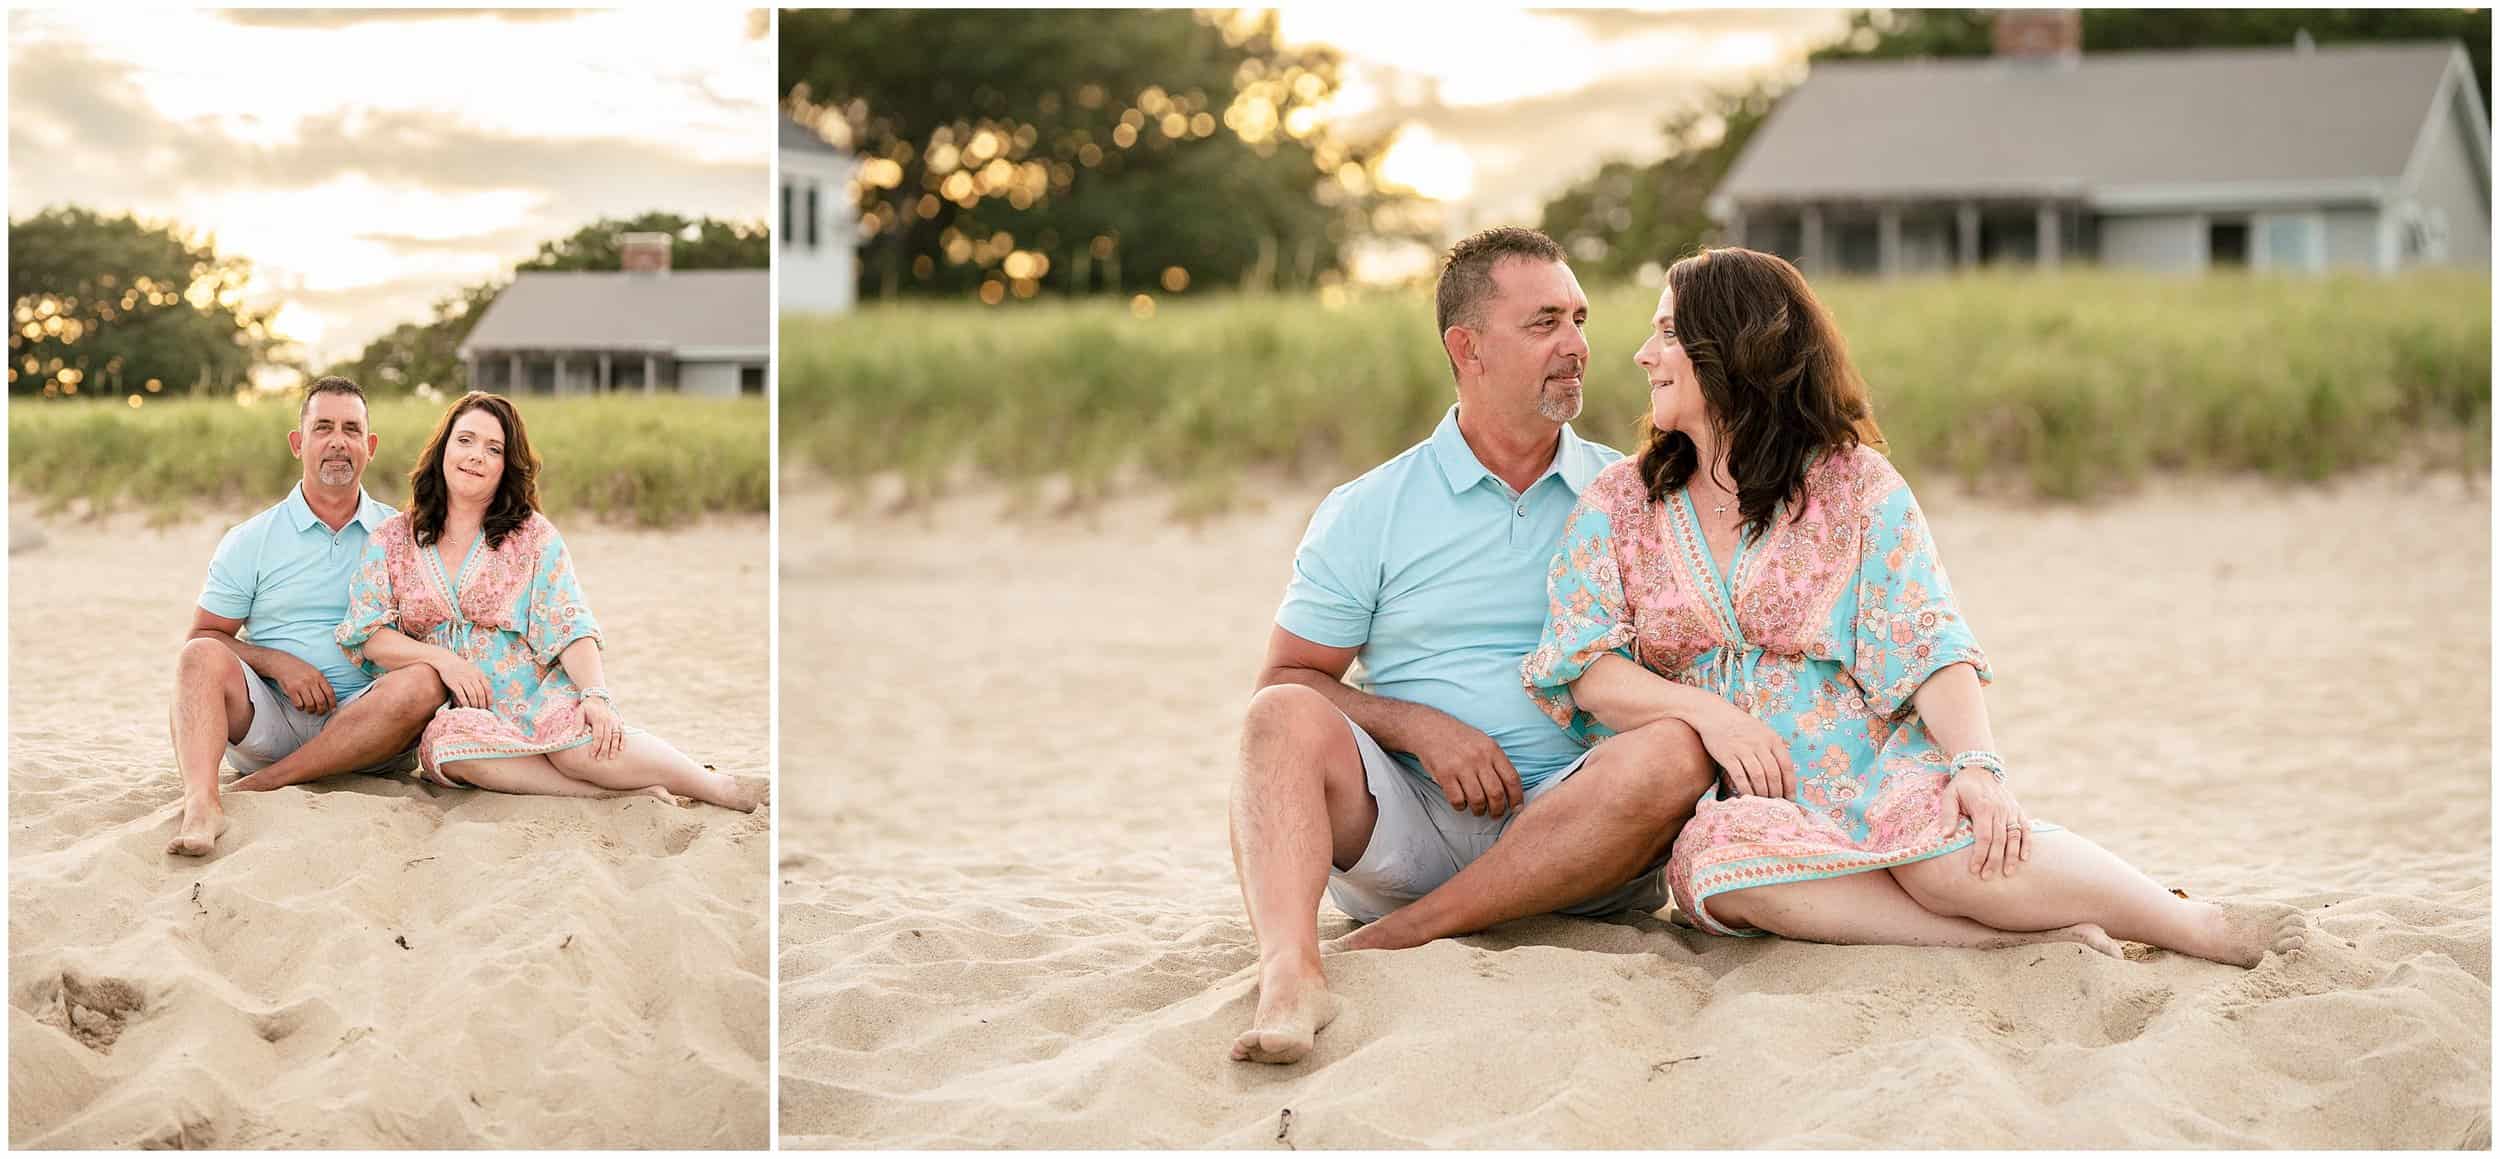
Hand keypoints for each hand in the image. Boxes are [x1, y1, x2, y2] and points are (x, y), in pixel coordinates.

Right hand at [264, 653, 335, 714]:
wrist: (283, 663)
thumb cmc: (300, 669)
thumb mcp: (314, 672)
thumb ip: (321, 683)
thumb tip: (330, 699)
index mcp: (319, 676)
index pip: (330, 693)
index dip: (332, 703)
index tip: (332, 709)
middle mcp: (311, 681)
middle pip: (321, 701)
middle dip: (322, 710)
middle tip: (320, 713)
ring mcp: (301, 685)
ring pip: (310, 704)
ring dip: (311, 711)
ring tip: (310, 711)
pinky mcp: (291, 689)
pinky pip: (298, 704)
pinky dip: (300, 708)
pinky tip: (300, 707)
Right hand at [427, 652, 492, 708]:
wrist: (446, 660)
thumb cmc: (461, 668)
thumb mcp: (473, 670)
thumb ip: (480, 680)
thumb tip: (486, 694)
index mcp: (479, 674)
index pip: (488, 689)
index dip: (489, 699)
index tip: (489, 707)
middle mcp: (473, 677)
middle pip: (480, 694)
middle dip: (482, 704)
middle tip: (481, 712)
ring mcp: (463, 680)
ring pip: (472, 695)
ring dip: (474, 705)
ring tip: (474, 711)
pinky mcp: (454, 683)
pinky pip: (461, 695)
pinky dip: (465, 703)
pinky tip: (465, 708)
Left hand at [581, 698, 623, 759]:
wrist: (597, 698)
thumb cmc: (586, 708)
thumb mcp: (580, 712)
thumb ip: (578, 723)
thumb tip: (576, 735)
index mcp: (598, 719)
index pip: (598, 735)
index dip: (595, 746)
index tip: (592, 754)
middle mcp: (608, 720)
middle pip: (607, 738)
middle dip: (604, 749)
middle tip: (599, 759)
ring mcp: (615, 721)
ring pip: (616, 736)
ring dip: (614, 747)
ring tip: (611, 757)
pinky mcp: (619, 722)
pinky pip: (622, 732)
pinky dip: (622, 741)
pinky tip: (621, 749)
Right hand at [1403, 717, 1522, 817]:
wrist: (1430, 728)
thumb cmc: (1460, 738)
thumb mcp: (1484, 742)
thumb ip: (1497, 762)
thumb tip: (1511, 789)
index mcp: (1492, 750)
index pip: (1512, 779)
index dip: (1516, 797)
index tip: (1515, 808)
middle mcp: (1479, 758)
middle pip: (1496, 793)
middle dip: (1498, 810)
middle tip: (1495, 814)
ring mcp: (1461, 766)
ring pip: (1477, 799)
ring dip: (1479, 810)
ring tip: (1478, 810)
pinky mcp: (1444, 774)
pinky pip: (1457, 800)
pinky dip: (1461, 807)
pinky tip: (1461, 804)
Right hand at [1688, 698, 1793, 798]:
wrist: (1715, 715)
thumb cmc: (1741, 726)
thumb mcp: (1762, 732)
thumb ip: (1773, 749)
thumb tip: (1784, 775)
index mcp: (1772, 738)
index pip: (1786, 766)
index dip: (1790, 785)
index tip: (1791, 798)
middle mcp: (1759, 744)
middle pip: (1773, 774)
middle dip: (1776, 792)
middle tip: (1776, 804)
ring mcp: (1743, 749)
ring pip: (1758, 777)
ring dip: (1762, 793)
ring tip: (1763, 803)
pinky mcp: (1727, 755)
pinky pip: (1740, 777)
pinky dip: (1746, 789)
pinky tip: (1748, 797)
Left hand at [1949, 769, 2029, 878]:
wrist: (1979, 768)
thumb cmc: (1961, 786)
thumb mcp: (1949, 796)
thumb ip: (1948, 815)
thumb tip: (1945, 836)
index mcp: (1982, 807)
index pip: (1984, 836)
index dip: (1980, 854)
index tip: (1974, 869)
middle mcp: (2000, 809)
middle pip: (2000, 840)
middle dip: (1994, 860)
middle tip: (1987, 877)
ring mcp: (2011, 810)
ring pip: (2015, 836)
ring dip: (2012, 856)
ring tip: (2008, 873)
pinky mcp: (2018, 810)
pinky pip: (2026, 828)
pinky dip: (2027, 843)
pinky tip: (2024, 858)